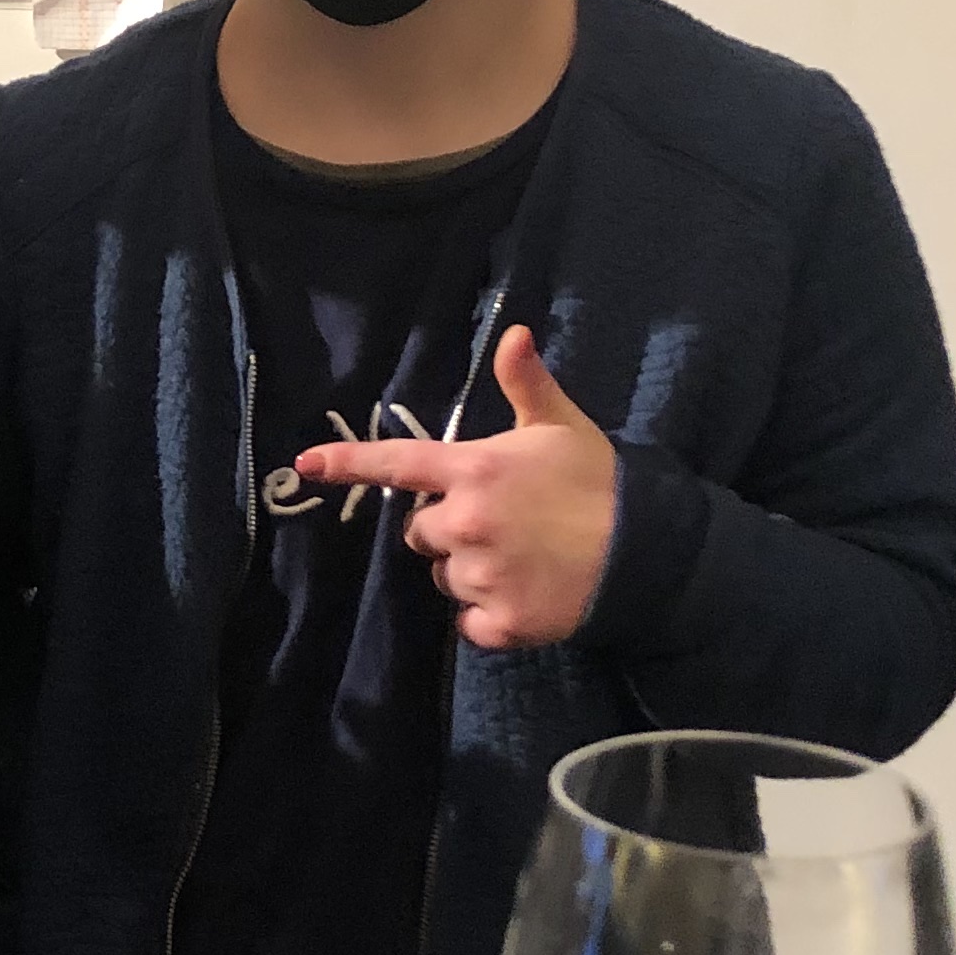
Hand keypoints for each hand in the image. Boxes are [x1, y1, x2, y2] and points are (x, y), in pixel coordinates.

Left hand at [292, 326, 618, 650]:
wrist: (648, 553)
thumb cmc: (600, 482)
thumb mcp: (562, 426)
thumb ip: (526, 383)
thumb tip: (512, 332)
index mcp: (474, 470)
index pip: (397, 462)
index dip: (349, 463)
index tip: (307, 464)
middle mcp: (465, 522)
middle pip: (418, 533)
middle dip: (446, 530)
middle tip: (499, 524)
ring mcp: (481, 575)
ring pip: (443, 578)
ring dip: (469, 573)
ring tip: (521, 559)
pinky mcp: (500, 621)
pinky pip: (468, 623)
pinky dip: (488, 616)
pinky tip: (524, 594)